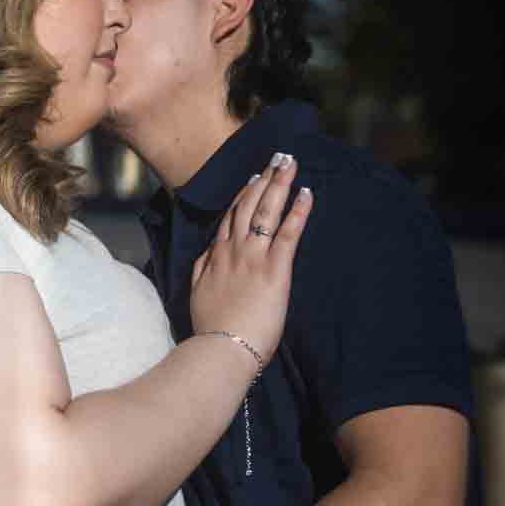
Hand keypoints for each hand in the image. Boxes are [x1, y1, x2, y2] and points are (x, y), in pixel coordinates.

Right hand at [186, 152, 312, 361]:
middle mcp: (233, 250)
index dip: (244, 194)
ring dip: (279, 184)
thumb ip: (201, 269)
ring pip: (265, 211)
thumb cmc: (211, 327)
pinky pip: (288, 233)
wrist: (220, 348)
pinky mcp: (275, 270)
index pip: (231, 217)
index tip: (255, 178)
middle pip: (249, 205)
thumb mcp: (197, 292)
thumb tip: (207, 252)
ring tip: (290, 164)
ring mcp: (254, 257)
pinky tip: (307, 193)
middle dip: (264, 179)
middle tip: (278, 158)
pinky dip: (298, 211)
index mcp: (216, 256)